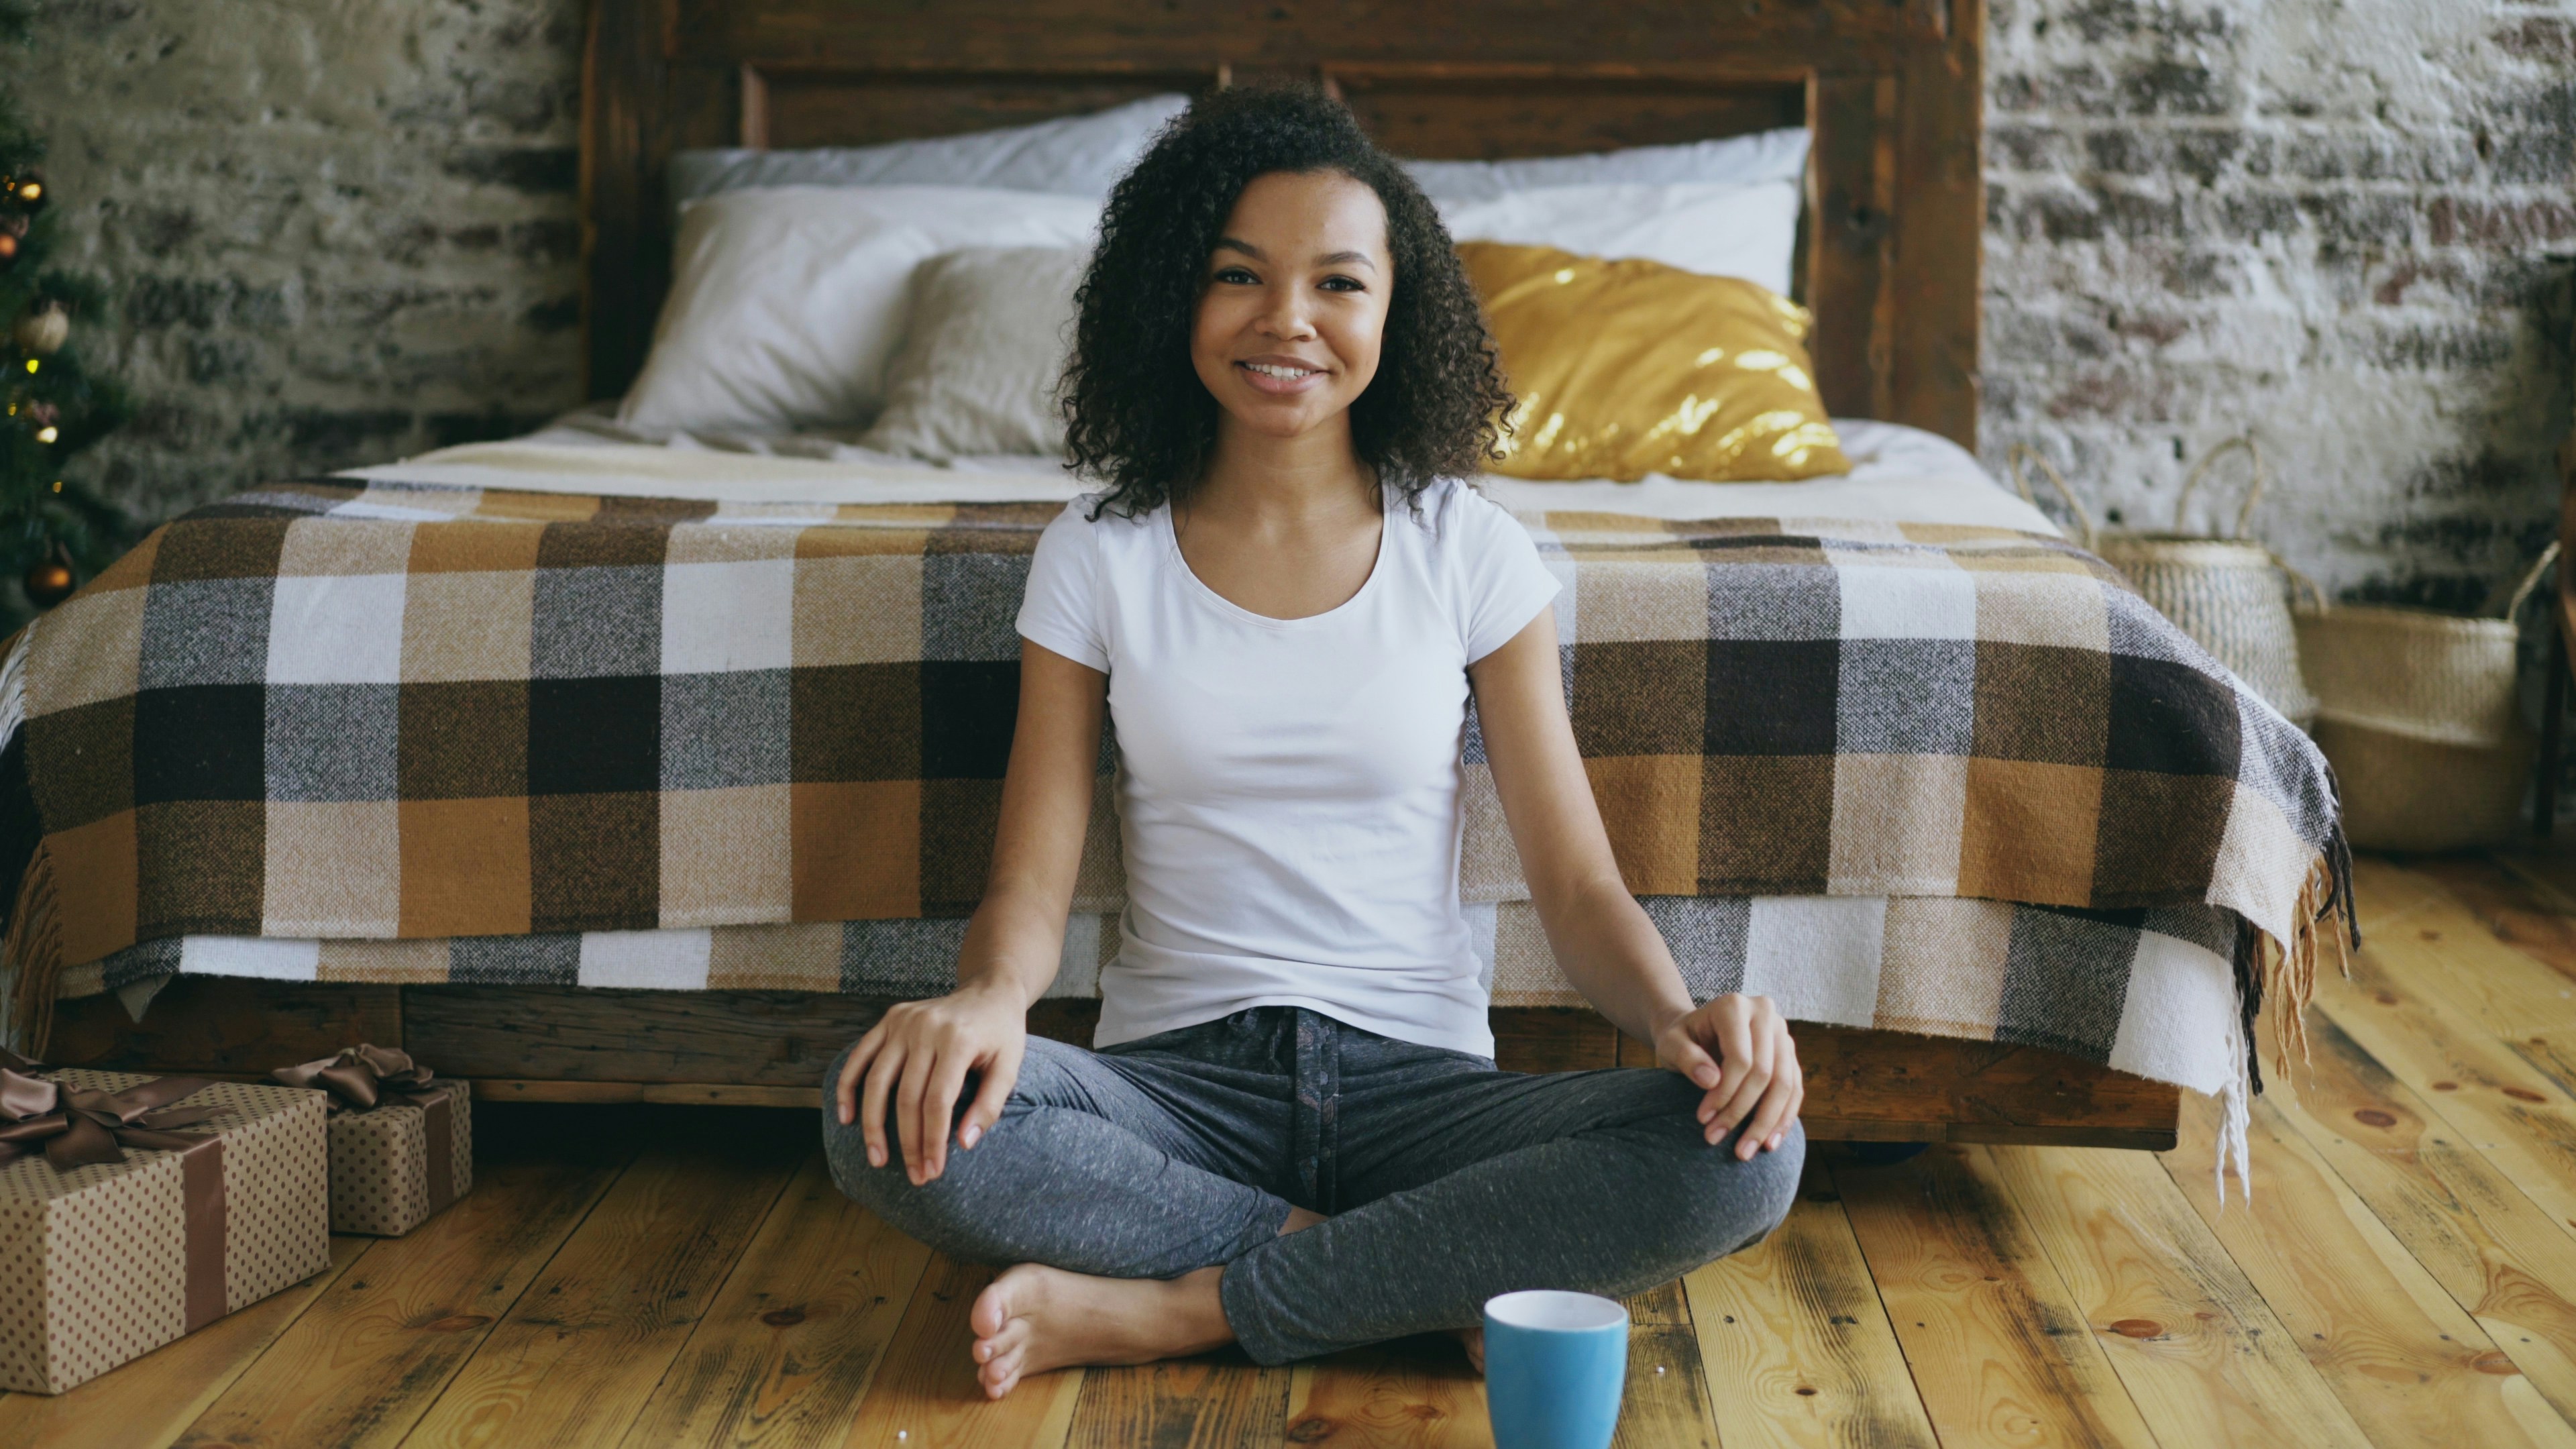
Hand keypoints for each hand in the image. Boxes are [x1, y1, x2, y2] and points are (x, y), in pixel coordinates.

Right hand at [834, 983, 1026, 1185]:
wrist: (989, 991)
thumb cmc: (1001, 1035)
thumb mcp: (1009, 1067)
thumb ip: (990, 1106)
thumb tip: (964, 1145)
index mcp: (958, 1040)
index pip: (938, 1101)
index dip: (933, 1140)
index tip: (932, 1171)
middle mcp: (926, 1028)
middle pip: (906, 1096)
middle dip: (908, 1142)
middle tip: (914, 1176)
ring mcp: (903, 1022)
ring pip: (877, 1081)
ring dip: (873, 1125)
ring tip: (877, 1159)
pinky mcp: (889, 1019)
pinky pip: (860, 1056)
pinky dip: (849, 1087)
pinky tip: (847, 1118)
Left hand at [1653, 994, 1801, 1161]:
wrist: (1694, 1032)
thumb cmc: (1680, 1038)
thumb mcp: (1670, 1044)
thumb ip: (1686, 1057)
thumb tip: (1711, 1081)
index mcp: (1735, 1007)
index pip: (1740, 1059)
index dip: (1725, 1094)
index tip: (1703, 1119)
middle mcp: (1765, 1014)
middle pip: (1766, 1073)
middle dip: (1743, 1113)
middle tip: (1717, 1140)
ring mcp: (1782, 1033)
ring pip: (1785, 1085)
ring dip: (1766, 1123)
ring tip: (1746, 1152)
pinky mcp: (1789, 1054)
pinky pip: (1794, 1090)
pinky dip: (1783, 1118)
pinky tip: (1769, 1142)